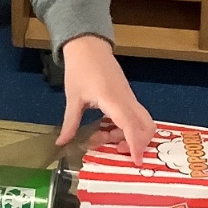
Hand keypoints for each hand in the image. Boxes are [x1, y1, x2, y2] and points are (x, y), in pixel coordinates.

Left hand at [56, 35, 155, 164]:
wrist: (88, 46)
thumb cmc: (80, 69)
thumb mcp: (73, 98)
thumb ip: (70, 123)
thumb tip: (62, 143)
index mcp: (113, 100)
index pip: (130, 126)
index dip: (134, 145)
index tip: (136, 161)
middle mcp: (126, 100)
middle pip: (145, 126)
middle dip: (135, 143)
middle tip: (114, 149)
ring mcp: (130, 97)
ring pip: (142, 121)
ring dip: (129, 135)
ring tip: (105, 137)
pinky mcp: (128, 95)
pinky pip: (135, 115)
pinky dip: (126, 126)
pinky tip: (106, 127)